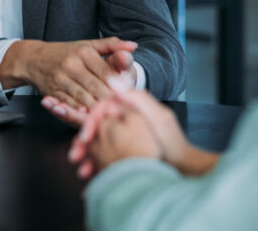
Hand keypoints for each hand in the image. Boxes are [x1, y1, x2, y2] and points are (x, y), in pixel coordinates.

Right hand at [1, 37, 136, 111]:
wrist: (34, 59)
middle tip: (125, 109)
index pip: (106, 72)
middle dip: (111, 100)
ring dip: (98, 109)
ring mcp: (61, 80)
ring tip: (112, 116)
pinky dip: (81, 113)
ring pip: (84, 98)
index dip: (119, 85)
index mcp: (84, 52)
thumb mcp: (88, 45)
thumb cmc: (66, 53)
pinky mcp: (53, 92)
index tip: (131, 94)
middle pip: (96, 87)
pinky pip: (69, 105)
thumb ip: (112, 46)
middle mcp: (72, 65)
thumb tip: (133, 46)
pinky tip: (91, 118)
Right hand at [69, 90, 217, 177]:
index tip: (84, 138)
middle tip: (74, 156)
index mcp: (130, 106)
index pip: (101, 109)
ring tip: (83, 171)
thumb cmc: (172, 141)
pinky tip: (91, 177)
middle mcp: (125, 118)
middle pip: (96, 127)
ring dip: (87, 157)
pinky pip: (105, 156)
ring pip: (98, 143)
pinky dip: (97, 166)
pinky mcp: (123, 149)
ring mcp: (123, 134)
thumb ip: (136, 97)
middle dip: (83, 142)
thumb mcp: (156, 117)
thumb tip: (113, 80)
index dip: (90, 122)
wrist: (183, 166)